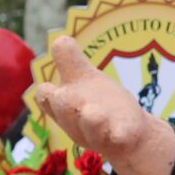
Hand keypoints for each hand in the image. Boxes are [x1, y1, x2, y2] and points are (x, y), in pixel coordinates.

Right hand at [26, 35, 174, 174]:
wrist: (129, 136)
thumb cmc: (98, 103)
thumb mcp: (80, 77)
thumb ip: (69, 58)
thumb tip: (61, 38)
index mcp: (66, 98)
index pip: (45, 94)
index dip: (47, 90)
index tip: (57, 71)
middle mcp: (78, 114)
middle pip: (64, 105)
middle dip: (68, 101)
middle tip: (77, 99)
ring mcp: (99, 127)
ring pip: (91, 121)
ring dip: (92, 118)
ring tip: (95, 113)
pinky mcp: (121, 134)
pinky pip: (117, 135)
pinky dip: (118, 133)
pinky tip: (120, 133)